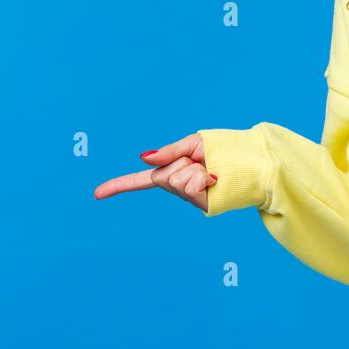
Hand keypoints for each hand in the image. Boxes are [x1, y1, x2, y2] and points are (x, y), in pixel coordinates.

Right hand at [93, 133, 217, 211]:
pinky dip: (203, 177)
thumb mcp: (192, 144)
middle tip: (201, 163)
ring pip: (176, 180)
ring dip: (195, 170)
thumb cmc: (223, 151)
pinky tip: (215, 180)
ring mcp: (188, 197)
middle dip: (181, 163)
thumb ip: (168, 152)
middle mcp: (176, 187)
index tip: (96, 194)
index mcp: (171, 172)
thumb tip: (143, 157)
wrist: (252, 161)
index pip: (140, 180)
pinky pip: (190, 185)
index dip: (118, 186)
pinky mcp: (201, 204)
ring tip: (211, 171)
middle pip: (162, 175)